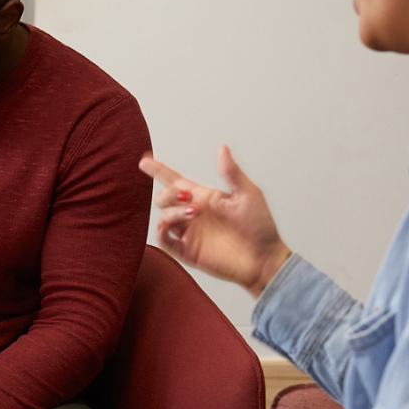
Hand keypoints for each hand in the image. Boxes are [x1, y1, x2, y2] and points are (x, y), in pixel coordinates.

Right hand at [140, 148, 290, 298]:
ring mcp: (189, 233)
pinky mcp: (187, 251)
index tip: (145, 161)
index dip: (159, 170)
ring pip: (164, 217)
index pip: (175, 181)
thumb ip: (231, 173)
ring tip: (193, 212)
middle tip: (187, 197)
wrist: (264, 259)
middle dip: (169, 194)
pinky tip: (171, 225)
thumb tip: (222, 149)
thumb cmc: (260, 227)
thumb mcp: (248, 194)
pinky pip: (164, 240)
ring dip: (173, 211)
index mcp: (205, 198)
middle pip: (164, 198)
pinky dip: (162, 231)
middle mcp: (193, 214)